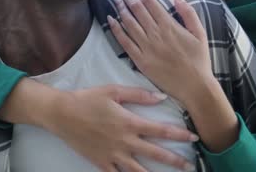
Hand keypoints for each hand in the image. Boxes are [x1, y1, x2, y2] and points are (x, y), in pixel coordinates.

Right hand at [48, 85, 197, 171]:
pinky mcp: (101, 163)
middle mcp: (124, 141)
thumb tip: (161, 98)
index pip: (160, 130)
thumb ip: (139, 95)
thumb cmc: (88, 99)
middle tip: (189, 165)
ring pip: (139, 170)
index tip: (194, 138)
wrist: (62, 114)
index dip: (179, 135)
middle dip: (175, 160)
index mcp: (129, 123)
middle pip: (155, 153)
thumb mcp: (114, 91)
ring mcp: (113, 155)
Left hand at [108, 0, 213, 107]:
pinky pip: (125, 42)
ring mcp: (146, 48)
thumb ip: (189, 13)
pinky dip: (116, 30)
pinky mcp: (140, 61)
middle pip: (137, 9)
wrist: (195, 87)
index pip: (150, 2)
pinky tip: (110, 20)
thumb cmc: (200, 60)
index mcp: (170, 26)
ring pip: (129, 23)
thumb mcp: (200, 33)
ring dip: (121, 9)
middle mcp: (156, 34)